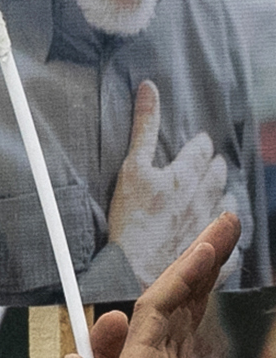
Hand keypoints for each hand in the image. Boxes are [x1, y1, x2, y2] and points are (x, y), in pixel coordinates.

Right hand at [106, 83, 230, 288]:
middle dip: (214, 166)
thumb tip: (149, 88)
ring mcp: (210, 225)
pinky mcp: (212, 251)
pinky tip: (225, 231)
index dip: (199, 145)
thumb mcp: (131, 165)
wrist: (138, 269)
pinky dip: (229, 232)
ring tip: (222, 193)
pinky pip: (229, 239)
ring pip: (227, 204)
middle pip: (217, 176)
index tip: (199, 143)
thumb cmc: (130, 219)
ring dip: (224, 195)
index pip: (200, 151)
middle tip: (211, 163)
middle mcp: (204, 198)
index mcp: (186, 175)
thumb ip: (143, 127)